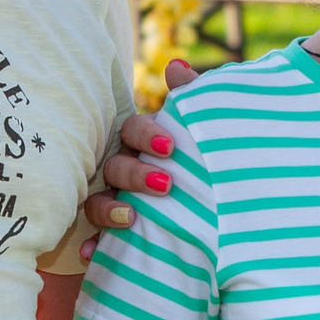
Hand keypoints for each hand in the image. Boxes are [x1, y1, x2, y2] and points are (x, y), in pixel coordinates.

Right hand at [79, 60, 196, 255]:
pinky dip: (93, 246)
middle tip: (166, 185)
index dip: (146, 136)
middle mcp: (123, 171)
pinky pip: (96, 240)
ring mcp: (116, 202)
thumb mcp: (205, 133)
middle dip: (135, 175)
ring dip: (109, 209)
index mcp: (142, 144)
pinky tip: (93, 254)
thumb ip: (192, 100)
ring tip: (131, 219)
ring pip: (97, 202)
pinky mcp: (116, 235)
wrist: (226, 213)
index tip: (170, 147)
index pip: (133, 131)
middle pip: (115, 167)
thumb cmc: (206, 161)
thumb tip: (176, 66)